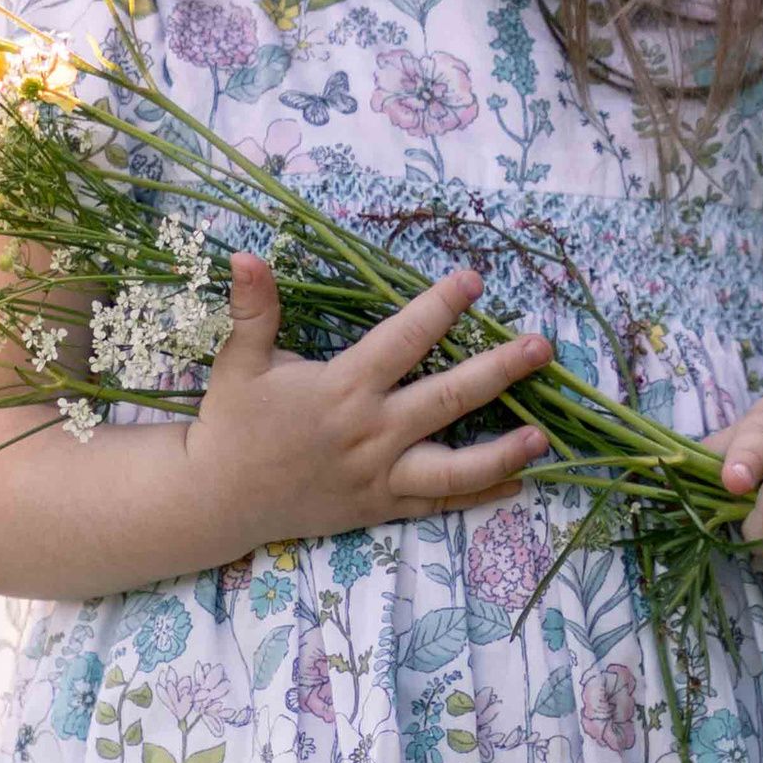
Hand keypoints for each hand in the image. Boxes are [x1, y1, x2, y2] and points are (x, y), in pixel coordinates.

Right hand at [187, 256, 551, 553]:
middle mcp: (371, 433)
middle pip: (448, 399)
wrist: (217, 498)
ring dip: (503, 451)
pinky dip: (479, 495)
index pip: (403, 340)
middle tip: (542, 348)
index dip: (440, 307)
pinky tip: (518, 482)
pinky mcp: (380, 507)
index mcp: (343, 389)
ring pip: (454, 466)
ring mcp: (380, 475)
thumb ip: (254, 309)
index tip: (475, 280)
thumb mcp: (239, 362)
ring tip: (545, 436)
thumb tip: (247, 255)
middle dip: (500, 371)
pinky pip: (438, 504)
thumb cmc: (234, 424)